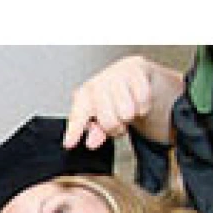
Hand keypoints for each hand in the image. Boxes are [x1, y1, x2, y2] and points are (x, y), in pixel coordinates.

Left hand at [64, 55, 184, 150]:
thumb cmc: (112, 98)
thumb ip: (95, 132)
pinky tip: (137, 101)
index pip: (78, 116)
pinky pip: (143, 99)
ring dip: (131, 117)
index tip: (69, 143)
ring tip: (127, 110)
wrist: (132, 74)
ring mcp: (115, 74)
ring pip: (128, 112)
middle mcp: (97, 83)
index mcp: (83, 96)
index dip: (74, 131)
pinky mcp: (135, 68)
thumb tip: (92, 143)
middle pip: (110, 121)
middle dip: (117, 128)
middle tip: (118, 124)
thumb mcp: (101, 117)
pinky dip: (143, 106)